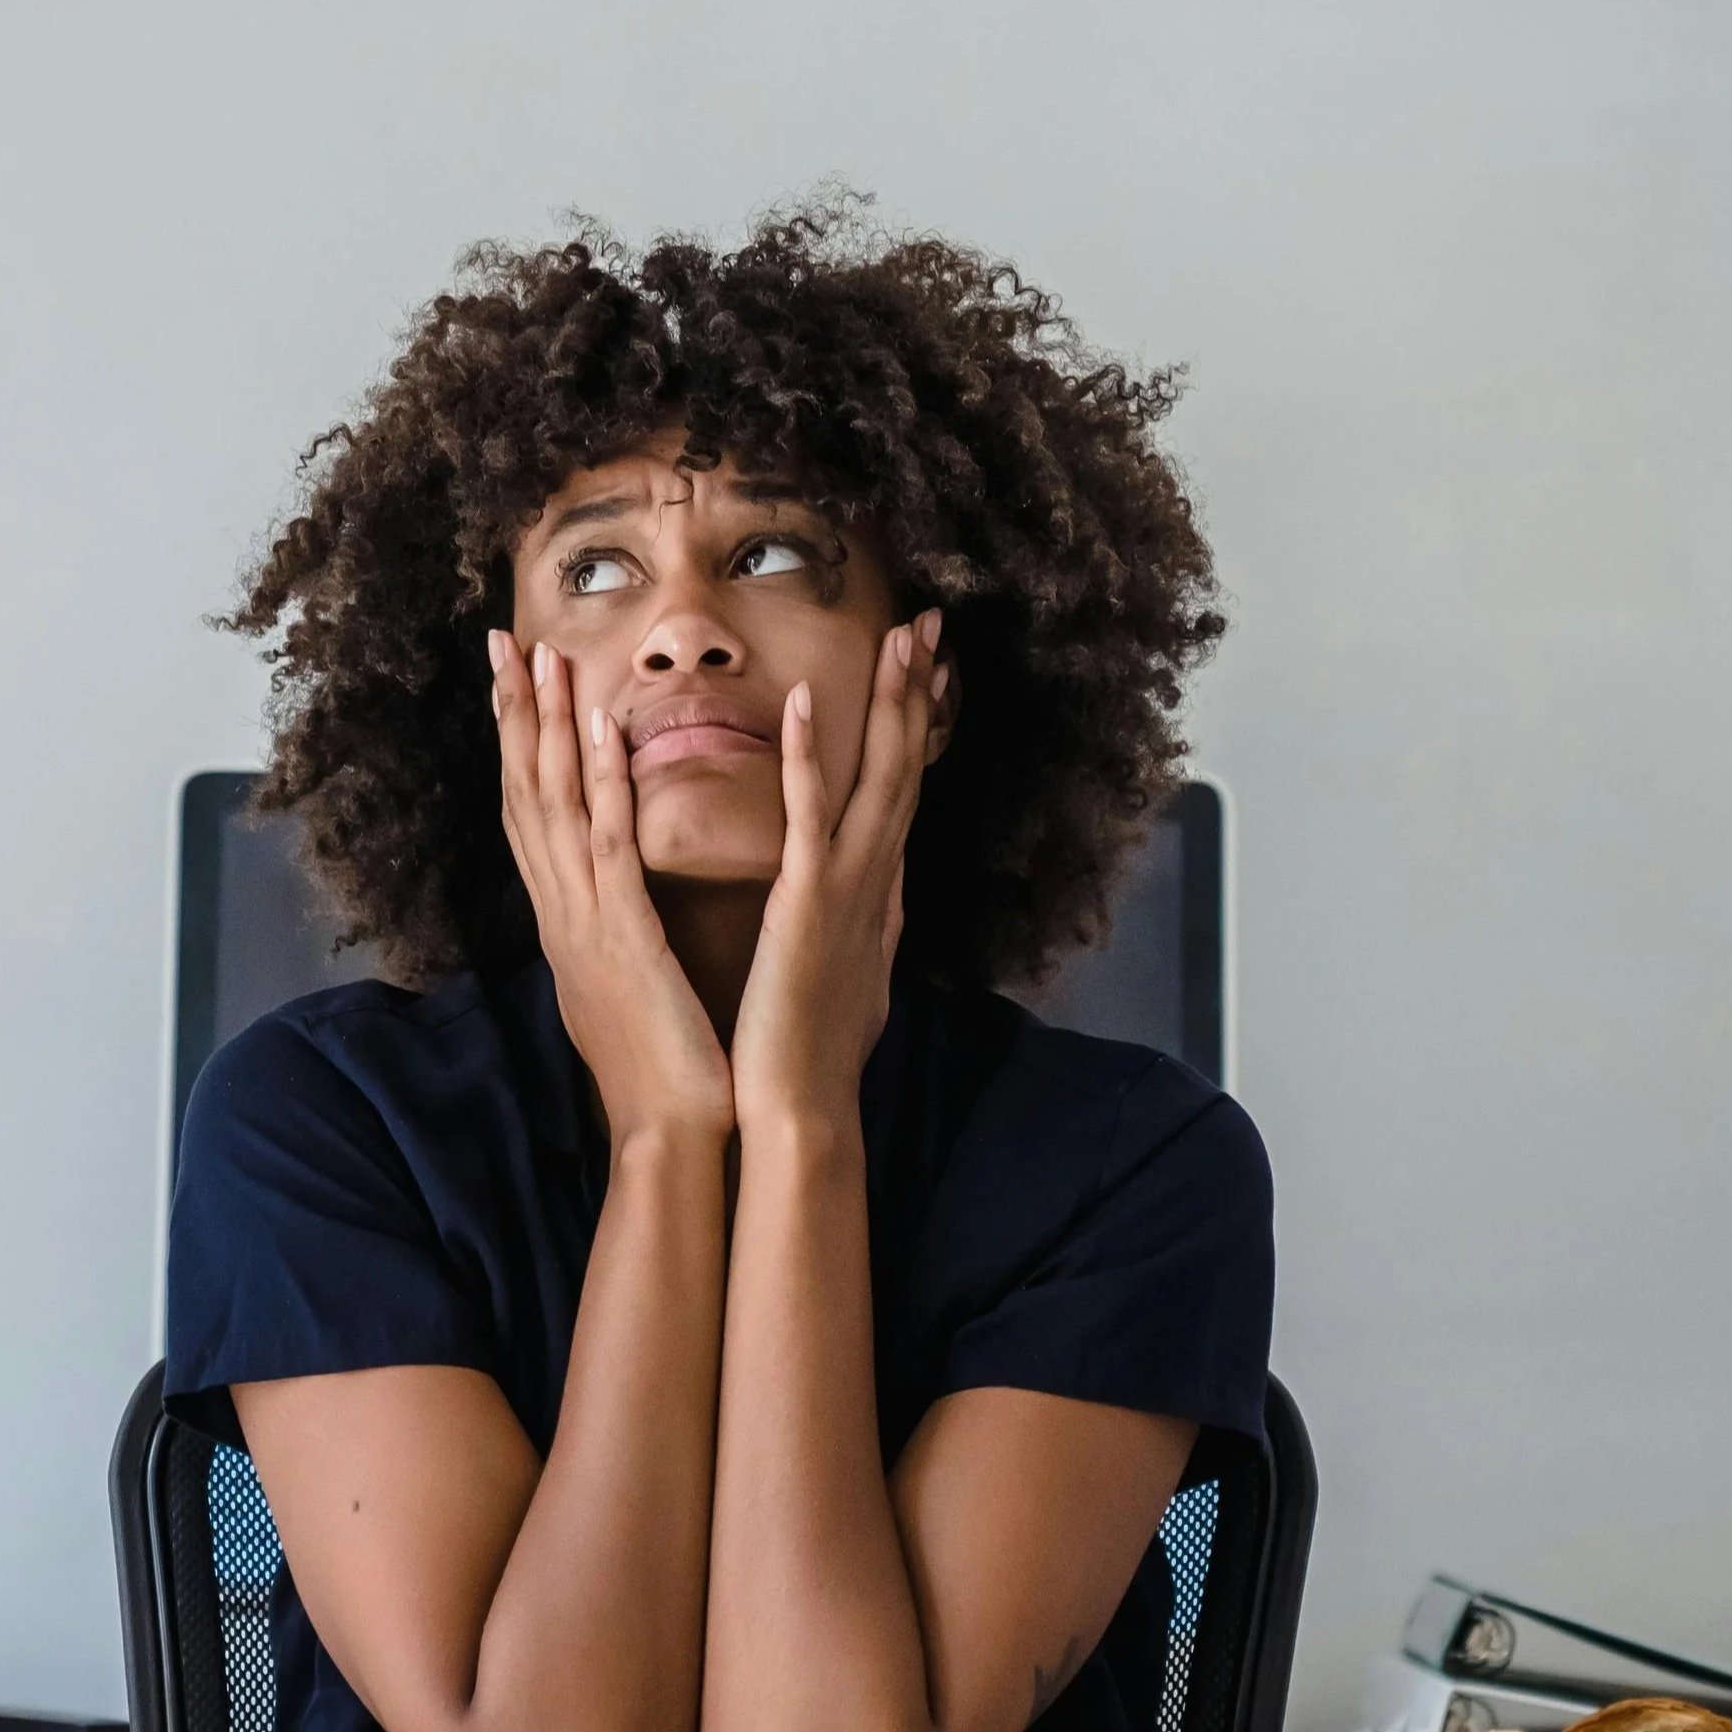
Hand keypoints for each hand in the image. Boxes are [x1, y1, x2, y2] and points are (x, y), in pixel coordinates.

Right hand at [489, 627, 736, 1146]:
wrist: (672, 1136)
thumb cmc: (668, 1072)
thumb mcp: (636, 989)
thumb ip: (625, 941)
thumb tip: (623, 918)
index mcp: (569, 925)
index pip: (533, 819)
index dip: (520, 749)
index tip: (515, 686)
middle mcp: (562, 915)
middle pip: (524, 796)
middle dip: (513, 716)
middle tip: (501, 642)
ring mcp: (584, 922)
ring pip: (554, 805)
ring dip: (545, 726)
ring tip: (538, 656)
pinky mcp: (622, 935)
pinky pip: (608, 843)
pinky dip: (601, 780)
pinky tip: (600, 726)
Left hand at [729, 605, 944, 1131]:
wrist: (801, 1111)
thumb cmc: (815, 1051)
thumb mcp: (855, 969)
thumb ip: (871, 920)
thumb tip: (889, 889)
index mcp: (879, 891)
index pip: (904, 790)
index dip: (920, 726)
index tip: (929, 667)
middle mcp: (877, 881)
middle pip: (907, 766)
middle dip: (920, 691)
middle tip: (931, 621)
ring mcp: (850, 890)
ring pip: (879, 778)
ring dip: (891, 704)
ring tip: (901, 635)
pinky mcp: (808, 906)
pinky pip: (810, 817)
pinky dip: (811, 758)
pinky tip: (806, 702)